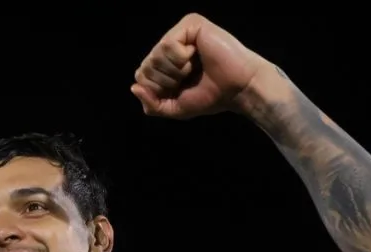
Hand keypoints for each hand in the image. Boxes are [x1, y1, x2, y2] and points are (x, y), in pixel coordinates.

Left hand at [131, 13, 269, 118]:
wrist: (237, 89)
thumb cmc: (210, 96)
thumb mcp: (175, 108)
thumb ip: (152, 104)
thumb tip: (133, 88)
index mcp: (165, 64)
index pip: (141, 75)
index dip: (157, 89)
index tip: (180, 89)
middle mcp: (169, 46)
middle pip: (145, 66)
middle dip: (166, 80)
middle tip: (189, 78)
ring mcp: (179, 33)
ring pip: (155, 55)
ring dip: (175, 70)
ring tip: (194, 67)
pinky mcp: (190, 24)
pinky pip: (167, 44)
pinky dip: (181, 58)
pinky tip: (197, 55)